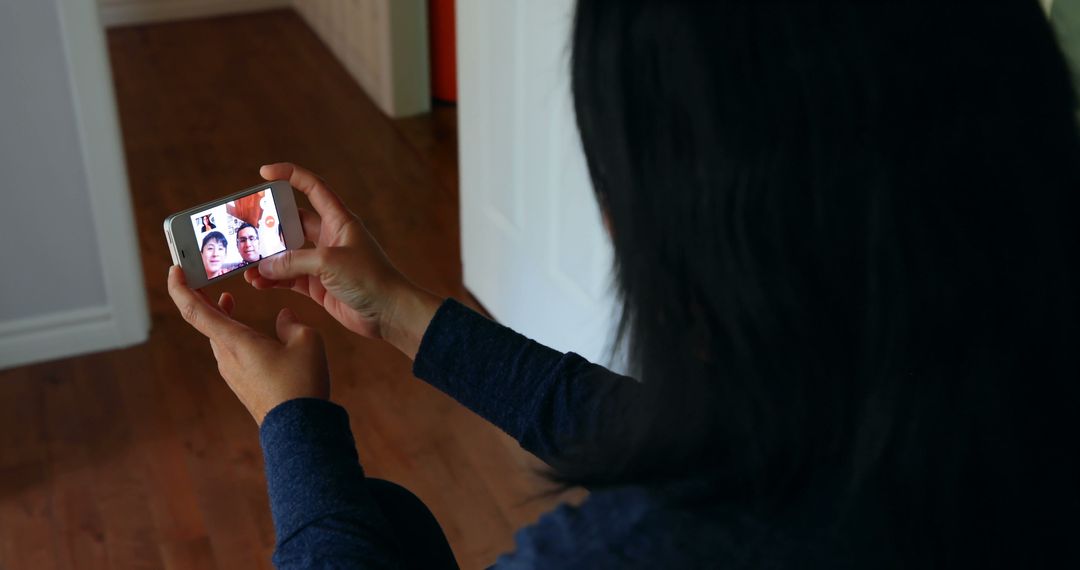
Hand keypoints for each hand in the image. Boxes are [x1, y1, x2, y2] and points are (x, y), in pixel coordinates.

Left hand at [167, 265, 329, 424]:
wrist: (299, 429)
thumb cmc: (301, 384)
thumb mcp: (306, 341)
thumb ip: (292, 323)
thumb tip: (284, 318)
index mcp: (236, 342)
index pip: (195, 310)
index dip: (180, 288)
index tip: (175, 270)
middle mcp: (227, 357)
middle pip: (205, 321)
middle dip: (202, 297)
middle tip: (205, 278)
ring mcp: (233, 373)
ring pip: (219, 337)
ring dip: (221, 317)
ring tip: (230, 301)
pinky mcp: (242, 385)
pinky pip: (231, 353)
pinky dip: (233, 335)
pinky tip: (253, 333)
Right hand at [245, 163, 442, 358]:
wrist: (389, 313)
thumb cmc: (370, 279)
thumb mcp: (329, 263)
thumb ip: (294, 261)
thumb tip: (263, 265)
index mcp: (339, 220)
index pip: (313, 188)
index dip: (290, 175)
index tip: (265, 172)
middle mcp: (329, 237)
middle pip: (292, 223)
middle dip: (268, 226)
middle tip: (243, 229)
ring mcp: (322, 262)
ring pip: (287, 254)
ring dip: (267, 258)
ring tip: (245, 263)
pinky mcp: (318, 285)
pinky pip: (289, 278)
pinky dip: (273, 279)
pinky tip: (257, 282)